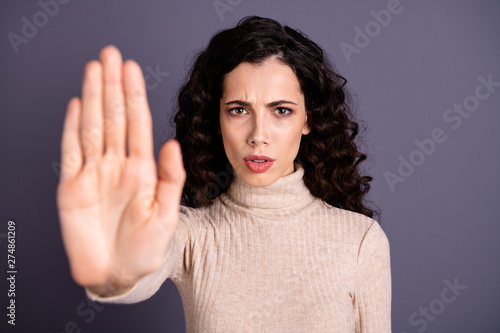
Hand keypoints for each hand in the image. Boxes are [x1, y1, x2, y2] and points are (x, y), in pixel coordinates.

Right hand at [56, 45, 185, 293]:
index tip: (131, 69)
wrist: (119, 275)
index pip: (137, 124)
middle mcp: (117, 166)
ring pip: (92, 126)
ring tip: (94, 69)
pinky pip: (70, 152)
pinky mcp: (72, 188)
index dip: (134, 96)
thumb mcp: (166, 215)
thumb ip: (171, 179)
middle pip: (113, 117)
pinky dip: (71, 128)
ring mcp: (94, 174)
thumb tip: (172, 143)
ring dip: (92, 97)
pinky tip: (76, 105)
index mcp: (142, 170)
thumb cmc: (147, 249)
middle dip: (112, 86)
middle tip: (110, 54)